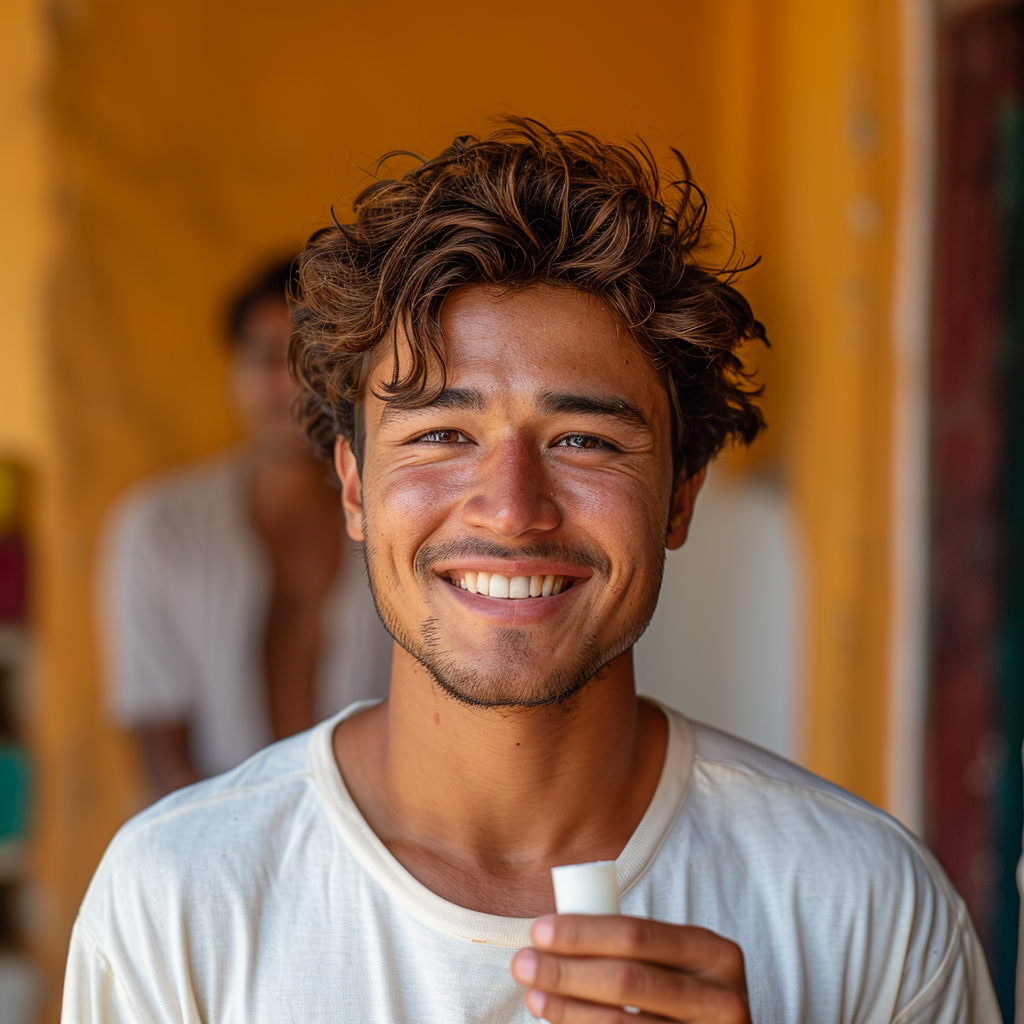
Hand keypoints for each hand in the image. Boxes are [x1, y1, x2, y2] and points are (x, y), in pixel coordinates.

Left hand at [510, 914, 749, 1022]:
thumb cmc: (680, 993)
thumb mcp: (674, 962)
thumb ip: (635, 947)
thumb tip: (551, 936)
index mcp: (715, 952)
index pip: (637, 935)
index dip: (583, 933)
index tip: (538, 931)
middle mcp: (722, 998)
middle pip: (626, 980)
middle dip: (566, 970)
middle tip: (521, 963)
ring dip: (567, 1009)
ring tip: (533, 995)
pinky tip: (561, 1023)